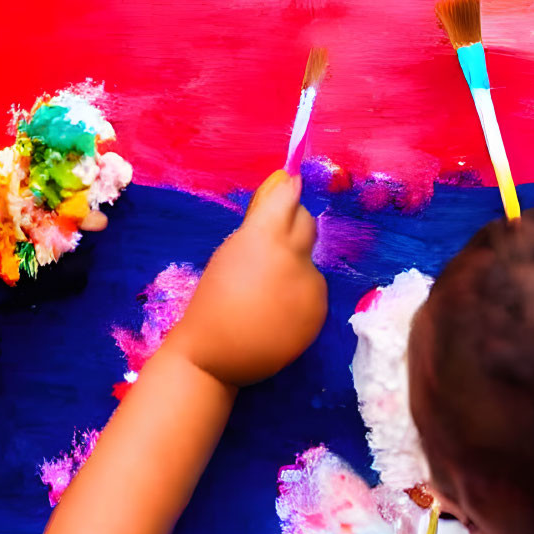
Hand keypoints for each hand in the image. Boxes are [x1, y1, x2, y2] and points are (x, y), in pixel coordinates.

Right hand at [172, 171, 325, 387]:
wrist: (217, 352)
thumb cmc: (213, 297)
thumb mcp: (229, 250)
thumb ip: (257, 224)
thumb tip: (278, 193)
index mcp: (264, 236)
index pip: (289, 196)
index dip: (289, 188)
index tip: (290, 181)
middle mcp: (294, 255)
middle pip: (306, 221)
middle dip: (294, 221)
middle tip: (274, 237)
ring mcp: (311, 285)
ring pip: (310, 258)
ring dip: (296, 261)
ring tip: (269, 287)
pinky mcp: (320, 311)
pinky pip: (313, 287)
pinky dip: (300, 290)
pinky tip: (279, 308)